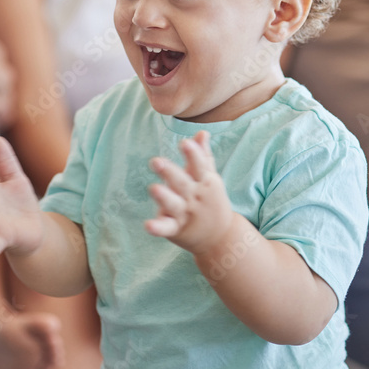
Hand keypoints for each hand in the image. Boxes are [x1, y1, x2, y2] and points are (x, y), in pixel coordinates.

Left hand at [145, 131, 235, 255]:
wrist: (221, 237)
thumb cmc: (211, 201)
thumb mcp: (210, 178)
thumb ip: (203, 156)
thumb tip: (201, 132)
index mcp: (204, 182)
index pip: (199, 166)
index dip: (193, 154)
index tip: (185, 143)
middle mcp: (195, 197)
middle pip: (182, 183)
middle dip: (170, 172)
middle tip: (155, 161)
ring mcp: (185, 214)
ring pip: (173, 204)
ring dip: (164, 197)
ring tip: (154, 188)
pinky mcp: (176, 229)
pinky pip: (166, 227)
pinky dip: (157, 227)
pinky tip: (148, 225)